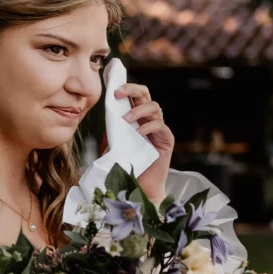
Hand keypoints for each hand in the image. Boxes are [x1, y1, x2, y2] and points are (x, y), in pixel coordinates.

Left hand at [114, 82, 173, 202]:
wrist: (137, 186)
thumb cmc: (125, 165)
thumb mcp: (113, 142)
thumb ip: (111, 127)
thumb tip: (105, 110)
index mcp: (136, 117)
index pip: (135, 95)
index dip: (127, 87)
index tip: (113, 88)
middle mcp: (149, 119)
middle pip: (145, 94)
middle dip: (132, 90)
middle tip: (118, 94)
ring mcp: (159, 128)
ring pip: (154, 107)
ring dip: (138, 110)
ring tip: (126, 120)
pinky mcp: (167, 140)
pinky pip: (160, 126)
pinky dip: (148, 127)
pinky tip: (139, 133)